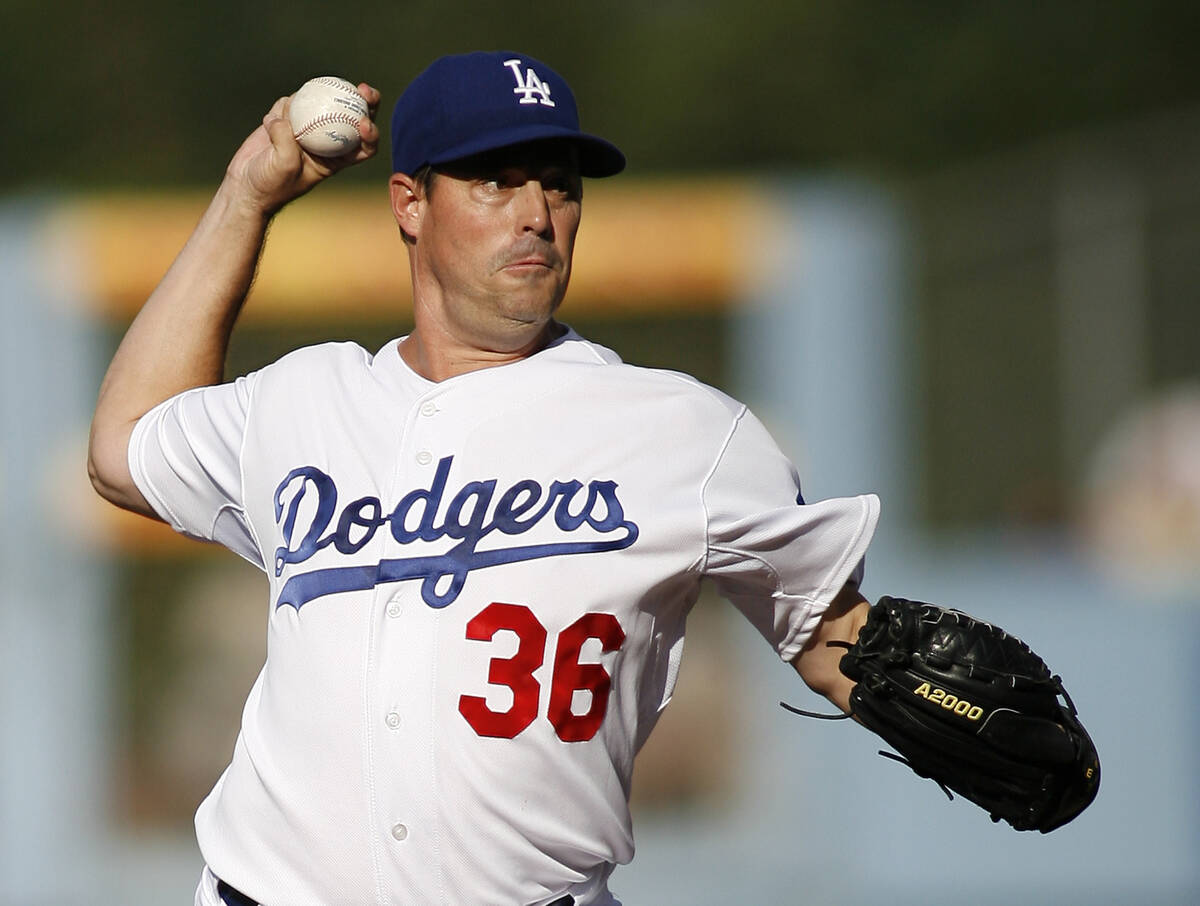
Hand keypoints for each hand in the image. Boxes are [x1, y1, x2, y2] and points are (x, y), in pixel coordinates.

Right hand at [224, 81, 381, 215]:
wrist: (246, 185)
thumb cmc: (271, 184)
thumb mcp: (284, 166)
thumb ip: (287, 141)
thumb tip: (285, 118)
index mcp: (336, 160)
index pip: (365, 146)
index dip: (371, 133)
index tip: (364, 122)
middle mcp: (326, 141)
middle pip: (353, 116)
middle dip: (364, 100)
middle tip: (362, 88)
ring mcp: (308, 128)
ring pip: (319, 102)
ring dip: (309, 101)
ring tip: (292, 110)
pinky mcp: (287, 119)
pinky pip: (290, 103)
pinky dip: (281, 108)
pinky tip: (270, 122)